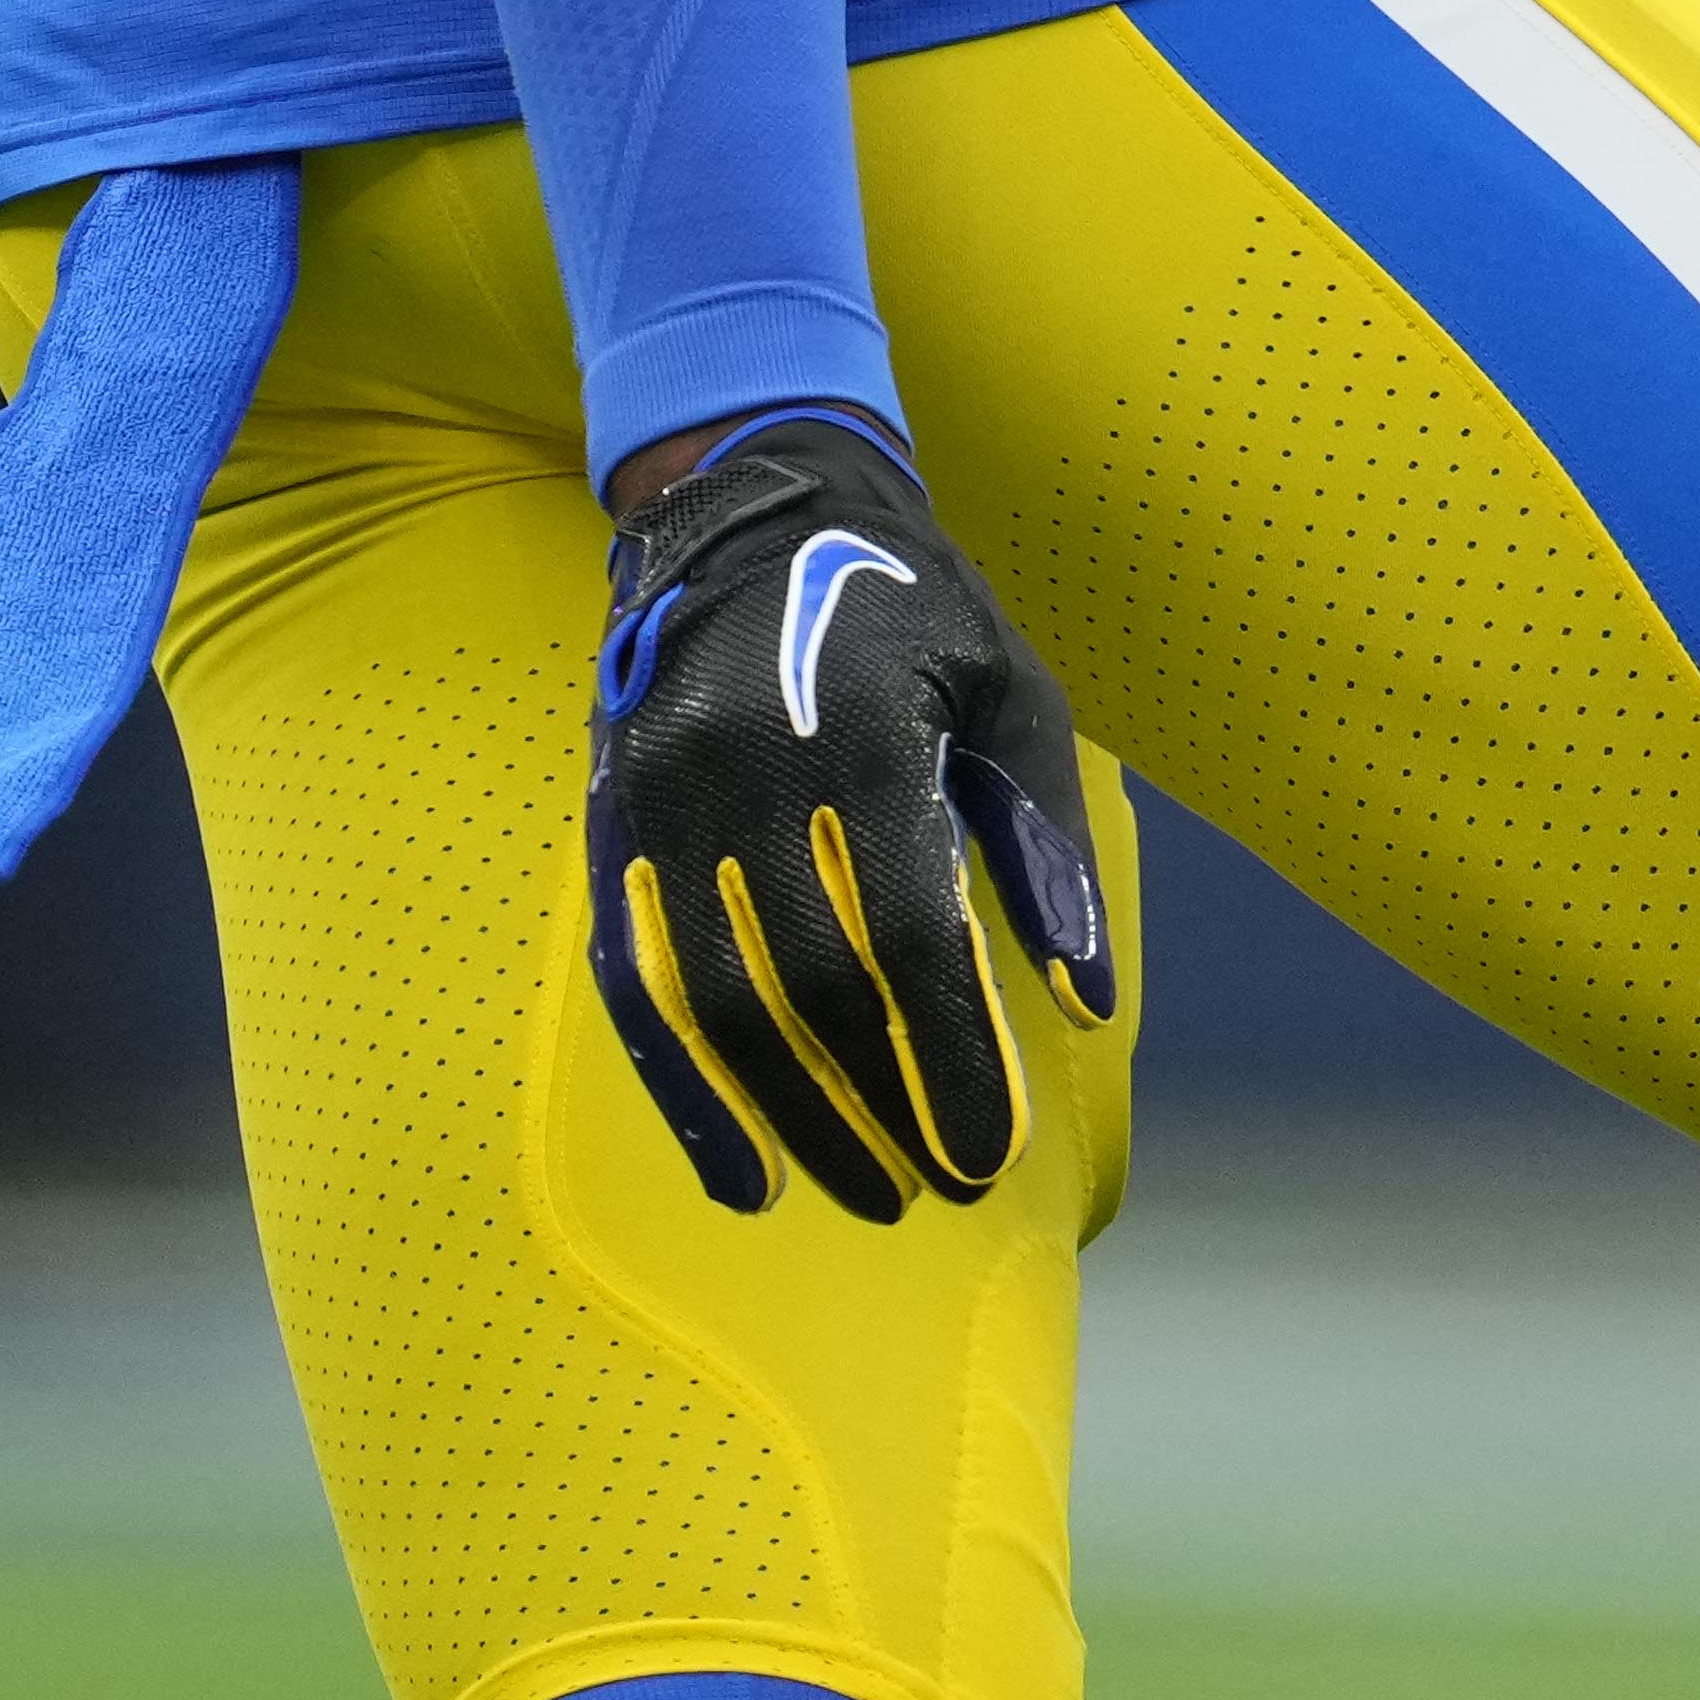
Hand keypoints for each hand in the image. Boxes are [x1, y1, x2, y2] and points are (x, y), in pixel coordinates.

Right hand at [580, 409, 1113, 1218]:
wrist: (751, 505)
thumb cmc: (911, 606)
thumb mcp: (1012, 689)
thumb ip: (1047, 843)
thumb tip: (1088, 1000)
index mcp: (860, 731)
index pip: (907, 935)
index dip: (948, 1055)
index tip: (987, 1150)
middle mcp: (746, 770)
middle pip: (812, 986)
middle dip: (881, 1104)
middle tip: (938, 1183)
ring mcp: (664, 801)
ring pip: (718, 1004)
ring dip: (788, 1120)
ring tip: (859, 1195)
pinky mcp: (612, 825)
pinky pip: (635, 985)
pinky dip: (682, 1092)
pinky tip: (736, 1173)